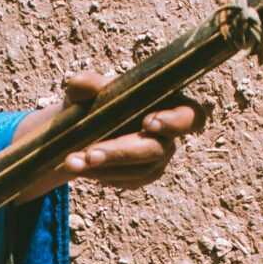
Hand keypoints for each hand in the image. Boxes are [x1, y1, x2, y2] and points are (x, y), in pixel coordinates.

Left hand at [16, 71, 211, 200]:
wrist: (83, 125)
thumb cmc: (97, 99)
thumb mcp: (90, 89)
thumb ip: (87, 84)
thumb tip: (77, 82)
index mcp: (168, 104)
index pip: (191, 116)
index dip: (176, 122)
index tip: (148, 122)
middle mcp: (169, 135)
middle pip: (154, 149)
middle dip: (120, 153)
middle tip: (89, 154)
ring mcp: (158, 159)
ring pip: (139, 170)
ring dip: (104, 168)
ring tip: (71, 162)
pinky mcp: (143, 176)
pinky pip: (127, 181)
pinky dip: (101, 176)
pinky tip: (80, 169)